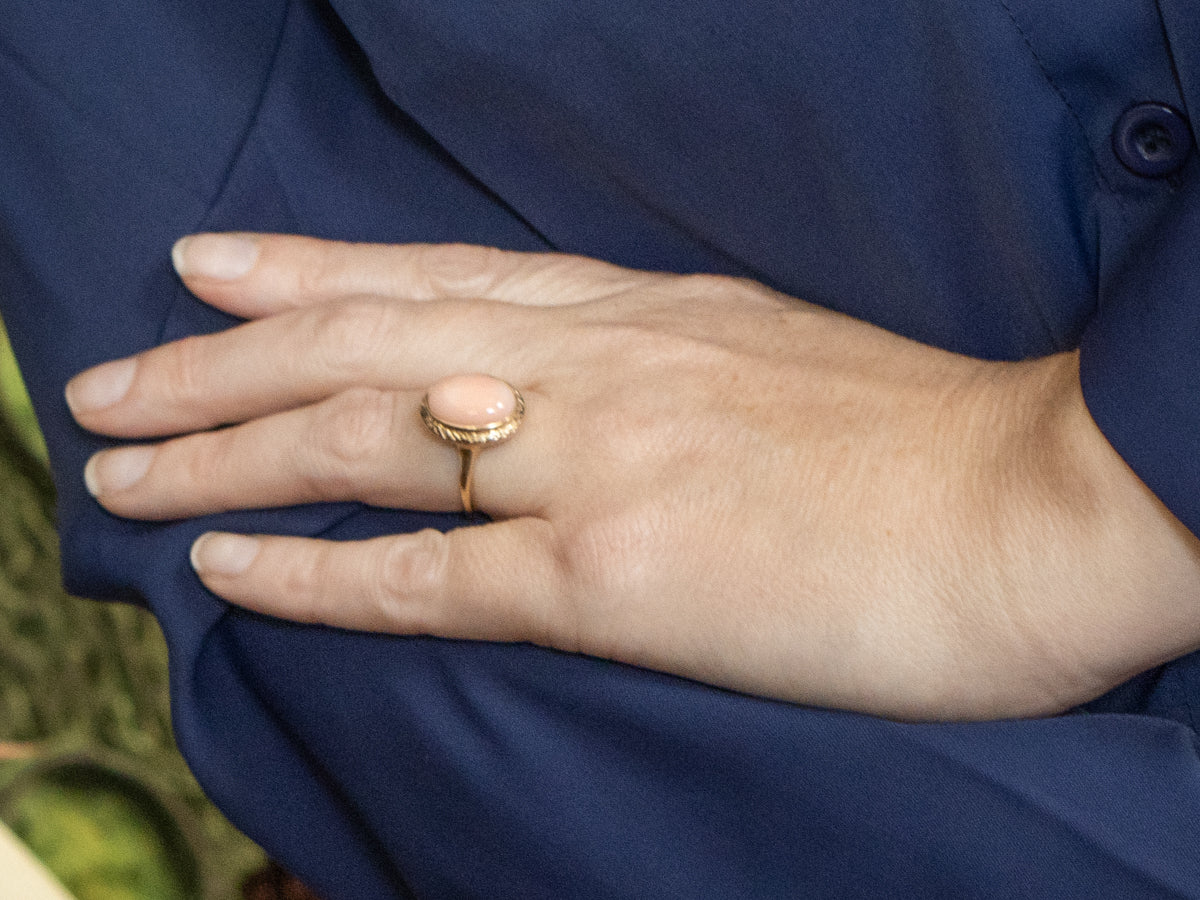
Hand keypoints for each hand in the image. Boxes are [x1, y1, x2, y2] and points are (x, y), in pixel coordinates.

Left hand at [66, 234, 1199, 719]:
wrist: (1035, 499)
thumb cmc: (921, 438)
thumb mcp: (767, 354)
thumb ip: (656, 361)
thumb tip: (568, 383)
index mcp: (637, 315)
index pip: (430, 278)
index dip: (305, 270)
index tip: (209, 266)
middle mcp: (591, 367)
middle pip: (361, 344)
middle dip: (218, 360)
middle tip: (107, 376)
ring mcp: (593, 464)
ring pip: (362, 442)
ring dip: (225, 451)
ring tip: (119, 464)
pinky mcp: (616, 575)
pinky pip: (427, 575)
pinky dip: (315, 571)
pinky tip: (224, 565)